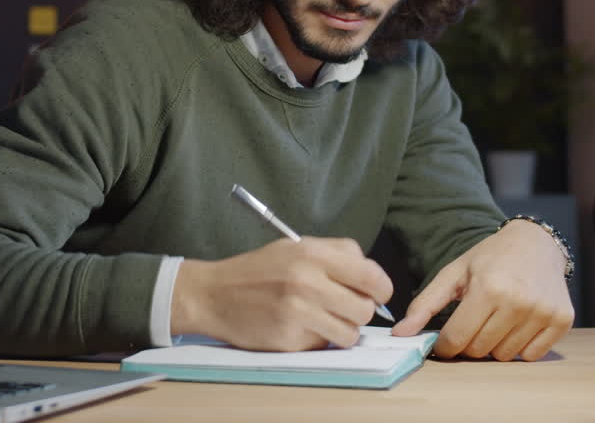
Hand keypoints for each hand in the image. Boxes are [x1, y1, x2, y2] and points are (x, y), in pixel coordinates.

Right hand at [171, 237, 392, 351]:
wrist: (213, 294)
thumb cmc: (257, 270)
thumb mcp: (294, 247)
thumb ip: (335, 254)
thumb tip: (372, 275)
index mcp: (312, 254)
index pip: (371, 275)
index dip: (381, 288)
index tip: (376, 293)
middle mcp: (307, 281)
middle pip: (365, 309)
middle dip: (359, 311)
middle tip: (341, 307)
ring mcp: (298, 312)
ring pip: (350, 333)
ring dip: (341, 329)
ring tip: (321, 319)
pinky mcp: (289, 339)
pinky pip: (324, 345)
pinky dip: (317, 339)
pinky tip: (298, 327)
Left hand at [390, 220, 573, 360]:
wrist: (536, 244)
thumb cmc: (489, 258)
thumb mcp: (453, 274)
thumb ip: (425, 304)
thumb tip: (400, 333)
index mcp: (488, 287)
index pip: (456, 339)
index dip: (445, 345)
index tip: (444, 341)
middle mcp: (518, 301)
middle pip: (479, 350)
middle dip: (468, 344)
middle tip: (471, 324)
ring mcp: (543, 312)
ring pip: (504, 355)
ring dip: (493, 345)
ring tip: (495, 320)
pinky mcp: (562, 320)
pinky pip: (531, 355)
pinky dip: (519, 347)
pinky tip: (515, 324)